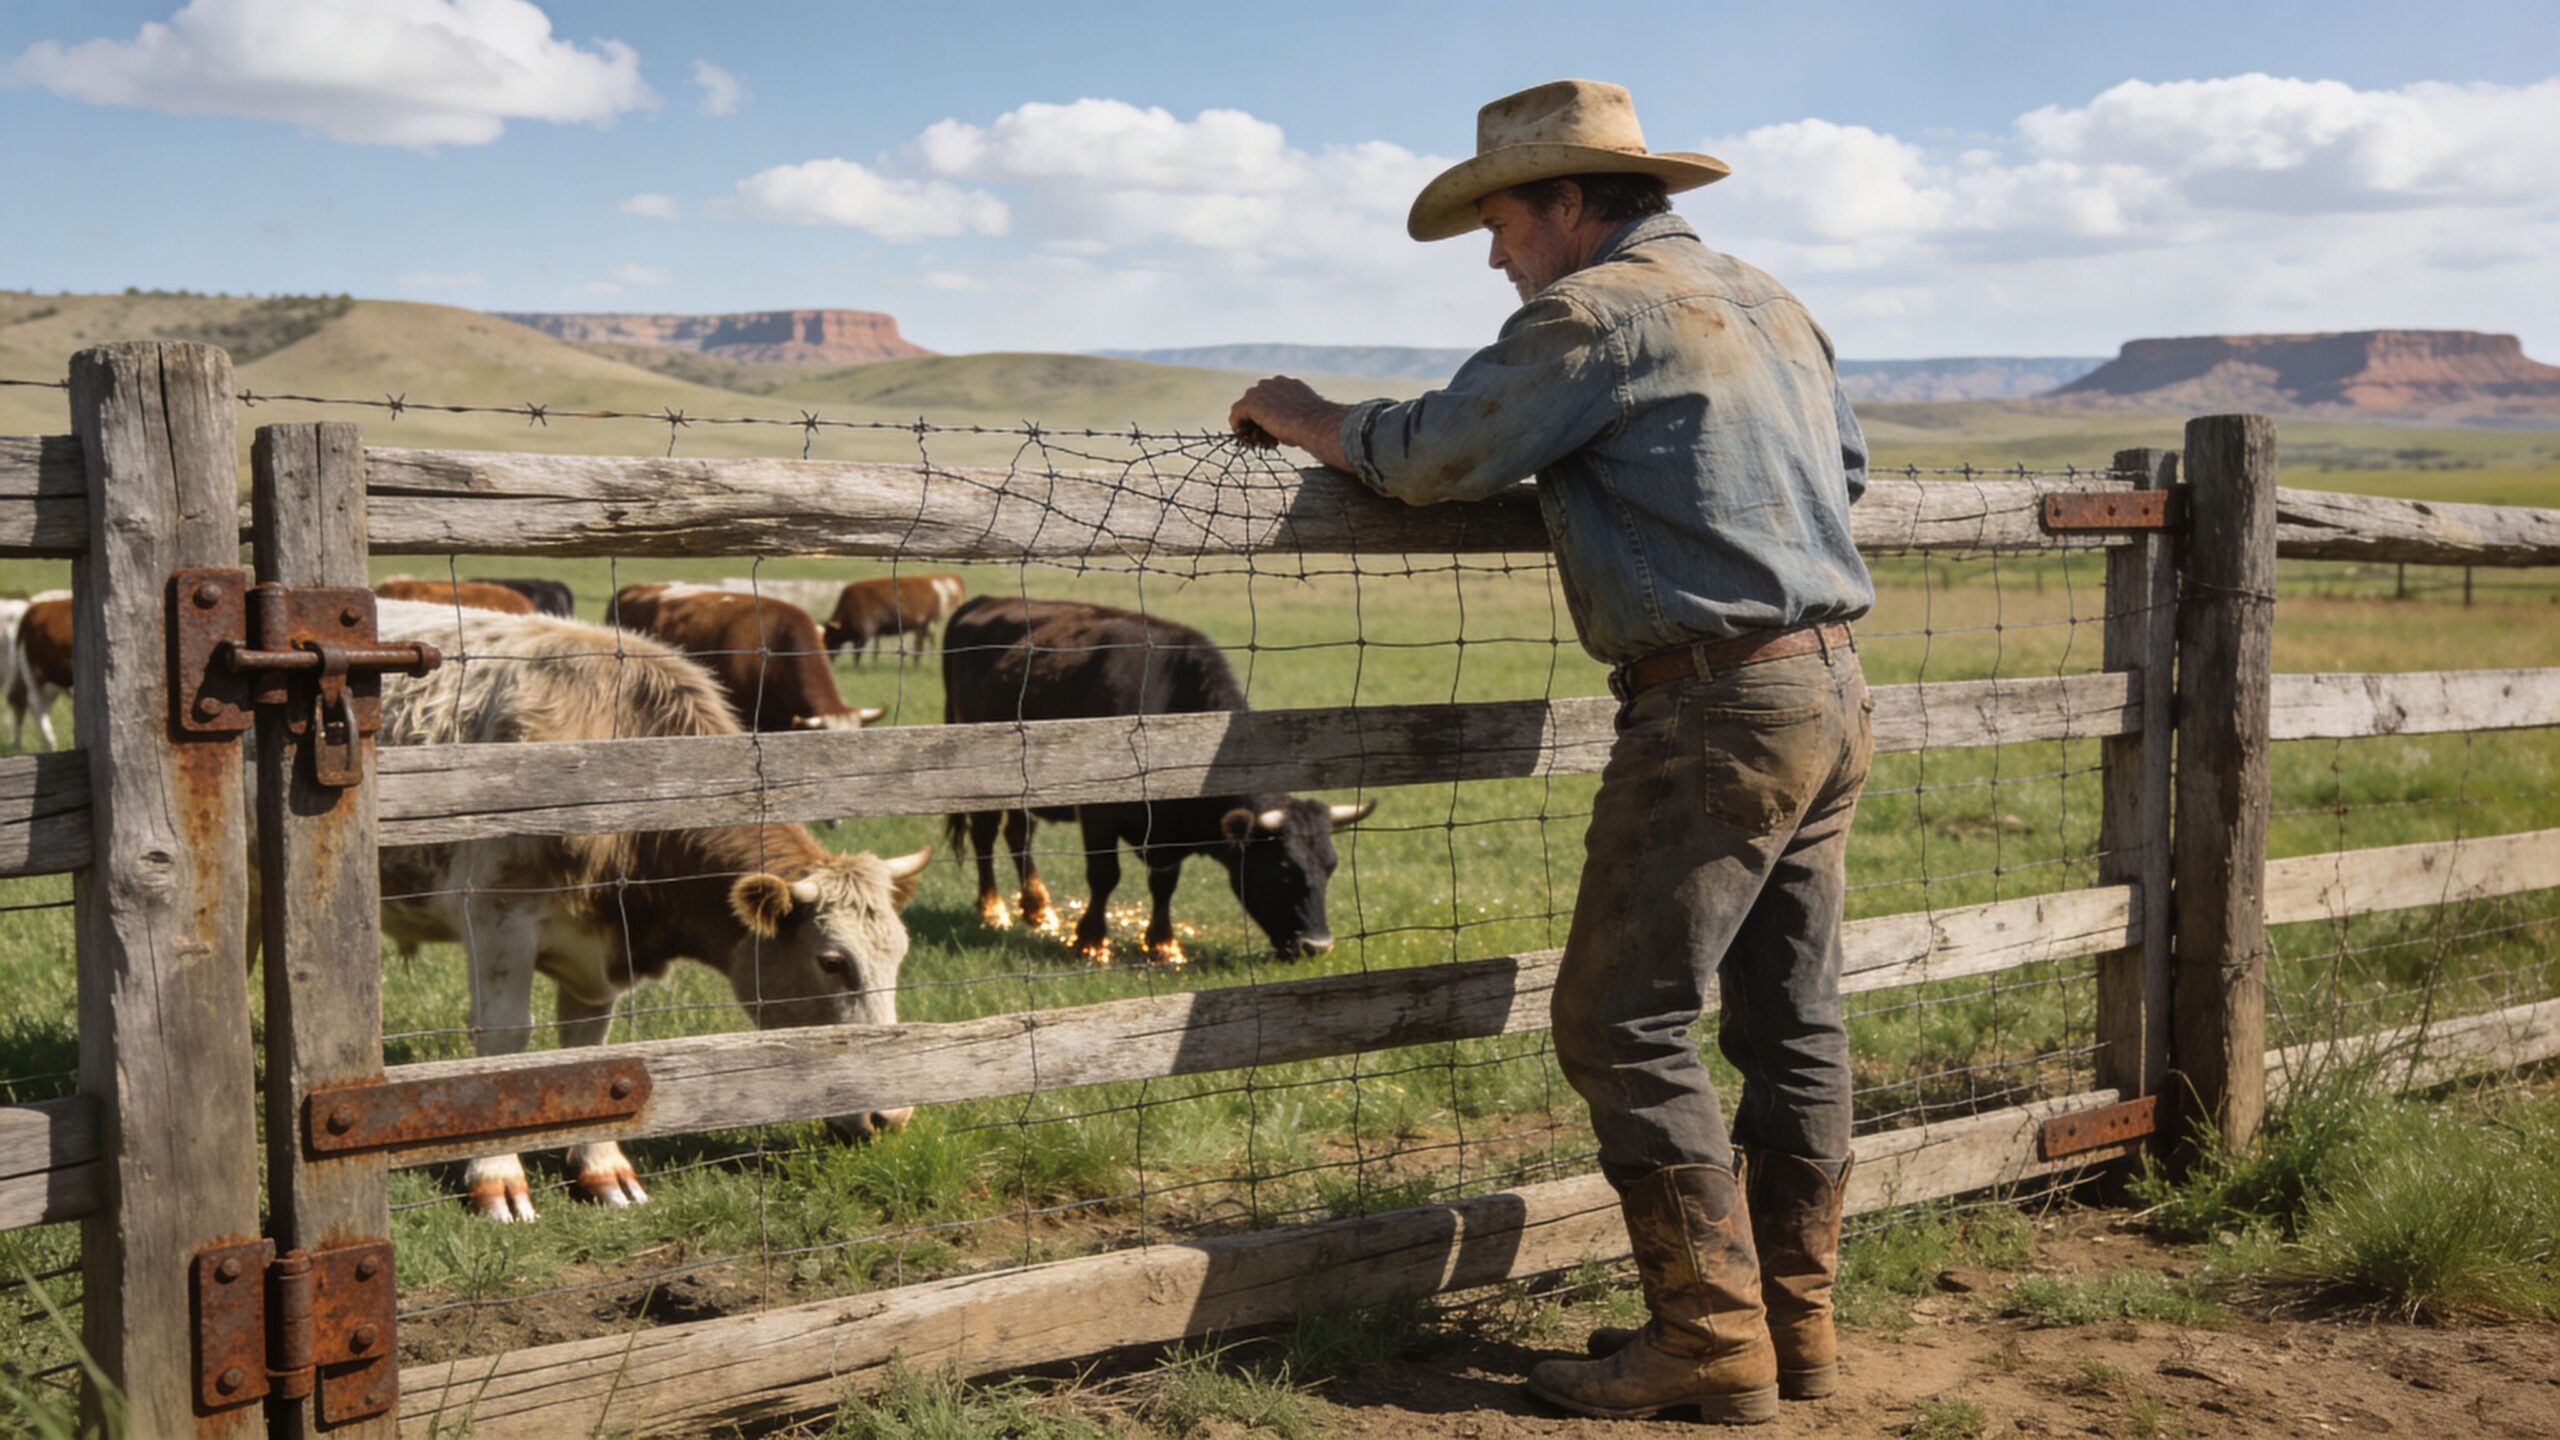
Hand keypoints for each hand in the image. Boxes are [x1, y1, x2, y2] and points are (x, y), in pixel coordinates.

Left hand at [1229, 376, 1353, 470]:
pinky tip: (1243, 436)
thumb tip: (1287, 430)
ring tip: (1254, 441)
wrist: (1315, 424)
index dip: (1268, 414)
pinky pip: (1236, 413)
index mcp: (1289, 384)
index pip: (1270, 396)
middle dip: (1257, 418)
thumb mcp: (1306, 417)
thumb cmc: (1316, 425)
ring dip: (1249, 424)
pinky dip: (1237, 424)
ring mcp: (1261, 390)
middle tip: (1260, 438)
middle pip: (1257, 400)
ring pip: (1246, 407)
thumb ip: (1294, 417)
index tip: (1270, 431)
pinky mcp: (1251, 402)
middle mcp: (1274, 383)